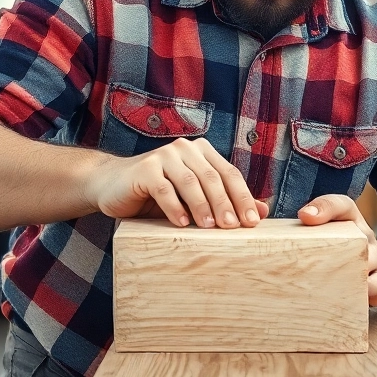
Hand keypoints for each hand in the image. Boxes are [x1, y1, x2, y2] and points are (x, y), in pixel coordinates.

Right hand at [85, 138, 266, 228]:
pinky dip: (175, 207)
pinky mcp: (144, 168)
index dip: (243, 197)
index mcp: (202, 152)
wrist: (113, 185)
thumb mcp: (194, 200)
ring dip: (202, 206)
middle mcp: (185, 148)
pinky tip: (182, 224)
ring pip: (190, 182)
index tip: (252, 222)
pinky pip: (163, 188)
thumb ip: (225, 202)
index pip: (229, 174)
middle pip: (212, 177)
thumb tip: (263, 212)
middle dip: (225, 204)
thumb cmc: (158, 195)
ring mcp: (163, 155)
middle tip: (233, 228)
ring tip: (210, 228)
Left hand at [298, 194, 376, 306]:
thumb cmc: (334, 250)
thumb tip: (256, 230)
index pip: (341, 205)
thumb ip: (294, 230)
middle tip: (320, 257)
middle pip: (361, 236)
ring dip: (356, 271)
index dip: (324, 208)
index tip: (303, 216)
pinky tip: (356, 300)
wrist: (369, 269)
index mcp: (348, 220)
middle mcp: (365, 237)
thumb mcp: (317, 236)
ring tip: (337, 283)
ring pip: (374, 260)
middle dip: (345, 245)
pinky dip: (372, 293)